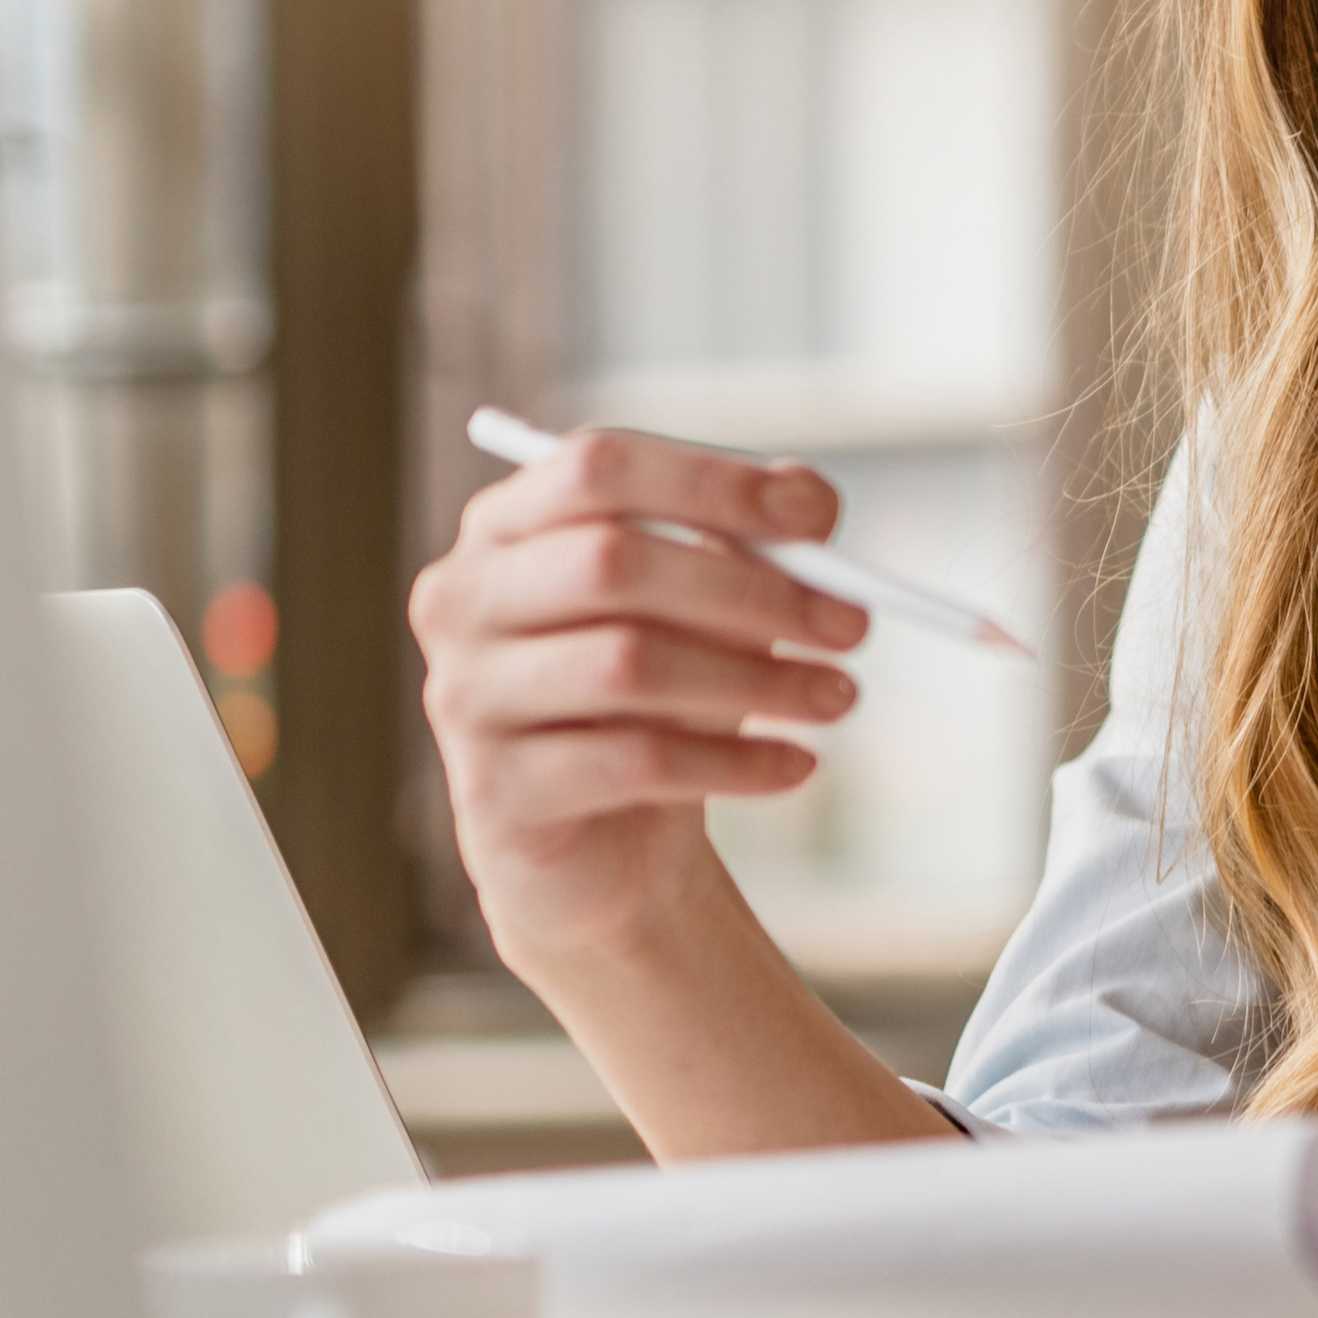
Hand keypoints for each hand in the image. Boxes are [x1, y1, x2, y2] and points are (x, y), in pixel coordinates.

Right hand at [408, 424, 863, 968]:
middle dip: (750, 589)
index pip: (595, 468)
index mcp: (505, 526)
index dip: (710, 483)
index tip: (818, 519)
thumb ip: (750, 540)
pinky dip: (734, 763)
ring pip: (627, 665)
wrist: (602, 849)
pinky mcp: (498, 793)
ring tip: (838, 698)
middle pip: (611, 562)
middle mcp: (463, 600)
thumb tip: (809, 501)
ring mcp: (467, 697)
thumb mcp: (706, 609)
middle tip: (854, 623)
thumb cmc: (655, 700)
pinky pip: (634, 763)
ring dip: (756, 678)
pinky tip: (795, 765)